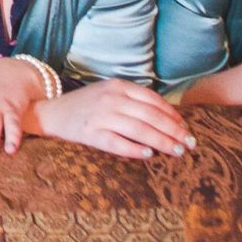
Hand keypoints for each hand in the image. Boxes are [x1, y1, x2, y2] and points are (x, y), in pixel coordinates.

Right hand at [28, 80, 194, 158]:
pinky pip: (117, 144)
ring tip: (176, 151)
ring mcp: (100, 116)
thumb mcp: (110, 93)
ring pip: (139, 130)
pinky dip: (135, 150)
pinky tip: (148, 155)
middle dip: (174, 131)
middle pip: (151, 116)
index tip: (185, 128)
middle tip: (189, 144)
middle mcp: (111, 99)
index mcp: (118, 86)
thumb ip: (134, 100)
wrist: (52, 112)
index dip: (173, 115)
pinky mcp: (91, 134)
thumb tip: (169, 117)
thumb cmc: (87, 105)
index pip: (153, 100)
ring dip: (162, 142)